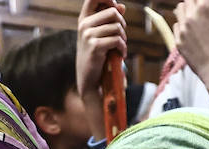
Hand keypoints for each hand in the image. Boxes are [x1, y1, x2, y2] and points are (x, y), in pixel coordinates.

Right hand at [77, 0, 126, 135]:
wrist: (90, 82)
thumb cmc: (97, 58)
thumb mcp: (102, 37)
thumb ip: (110, 21)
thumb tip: (122, 6)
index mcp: (84, 19)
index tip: (116, 9)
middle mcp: (84, 25)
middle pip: (113, 12)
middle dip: (122, 24)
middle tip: (121, 37)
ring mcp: (87, 35)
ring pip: (117, 27)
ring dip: (123, 38)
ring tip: (120, 48)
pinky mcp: (95, 46)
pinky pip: (117, 39)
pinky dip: (123, 48)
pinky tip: (120, 55)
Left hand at [174, 0, 208, 79]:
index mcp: (204, 8)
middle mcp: (190, 16)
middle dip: (197, 1)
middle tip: (204, 9)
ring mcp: (182, 28)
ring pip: (180, 8)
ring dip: (187, 9)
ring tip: (196, 17)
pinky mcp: (178, 40)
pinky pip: (176, 24)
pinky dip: (183, 24)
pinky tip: (192, 31)